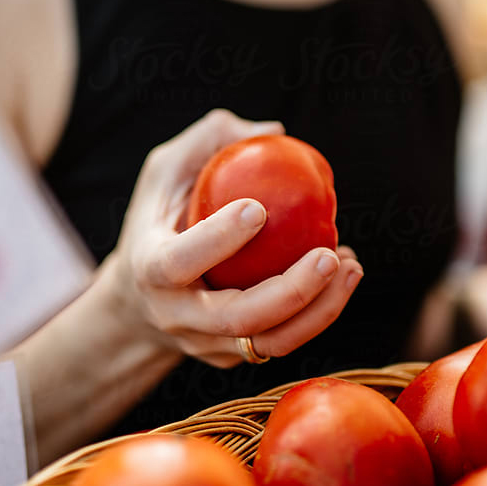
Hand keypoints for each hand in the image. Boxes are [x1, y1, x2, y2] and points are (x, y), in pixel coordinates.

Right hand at [110, 109, 362, 365]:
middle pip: (237, 318)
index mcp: (150, 269)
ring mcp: (208, 343)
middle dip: (290, 291)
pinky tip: (343, 273)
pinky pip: (284, 340)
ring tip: (349, 264)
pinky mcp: (235, 355)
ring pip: (271, 342)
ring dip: (320, 309)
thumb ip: (210, 140)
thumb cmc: (160, 218)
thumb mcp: (165, 172)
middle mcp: (178, 316)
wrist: (137, 302)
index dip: (218, 239)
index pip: (180, 261)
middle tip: (328, 254)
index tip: (259, 207)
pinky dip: (320, 312)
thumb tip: (275, 131)